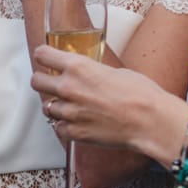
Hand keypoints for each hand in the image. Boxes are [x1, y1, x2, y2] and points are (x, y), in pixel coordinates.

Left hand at [30, 44, 187, 163]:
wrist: (150, 121)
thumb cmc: (141, 94)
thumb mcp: (116, 72)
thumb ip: (94, 72)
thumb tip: (88, 75)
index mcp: (79, 67)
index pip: (42, 55)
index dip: (45, 56)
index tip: (48, 59)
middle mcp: (68, 88)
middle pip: (36, 81)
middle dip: (44, 80)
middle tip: (55, 83)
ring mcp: (69, 112)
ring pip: (47, 106)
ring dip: (58, 105)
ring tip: (75, 106)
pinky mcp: (74, 132)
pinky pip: (59, 126)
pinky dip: (67, 124)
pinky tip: (81, 121)